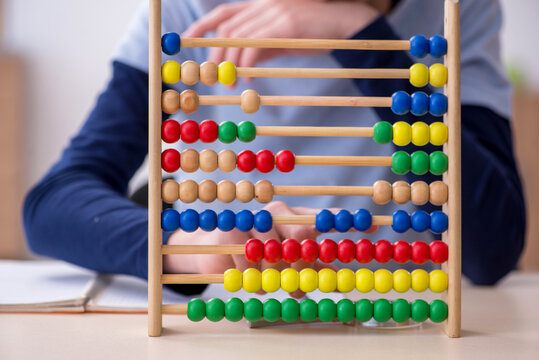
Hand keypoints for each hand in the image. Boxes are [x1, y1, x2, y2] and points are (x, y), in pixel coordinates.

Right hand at [163, 201, 339, 297]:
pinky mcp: (233, 233)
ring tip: (272, 283)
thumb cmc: (257, 254)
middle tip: (301, 284)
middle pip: (302, 235)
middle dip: (304, 263)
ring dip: (278, 277)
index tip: (372, 228)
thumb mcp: (285, 260)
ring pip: (278, 254)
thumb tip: (339, 280)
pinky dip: (255, 280)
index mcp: (293, 215)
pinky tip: (250, 277)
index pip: (323, 217)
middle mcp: (276, 212)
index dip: (346, 222)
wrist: (213, 249)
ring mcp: (254, 220)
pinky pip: (253, 266)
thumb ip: (309, 267)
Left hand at [182, 0, 379, 80]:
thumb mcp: (283, 41)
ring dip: (228, 64)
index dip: (202, 25)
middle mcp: (264, 5)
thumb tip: (240, 67)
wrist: (346, 26)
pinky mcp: (286, 25)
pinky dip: (246, 65)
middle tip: (212, 77)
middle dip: (215, 55)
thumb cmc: (315, 35)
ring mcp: (275, 13)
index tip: (187, 40)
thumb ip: (261, 48)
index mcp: (261, 6)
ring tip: (229, 83)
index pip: (224, 12)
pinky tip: (248, 79)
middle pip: (227, 29)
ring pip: (238, 38)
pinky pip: (255, 47)